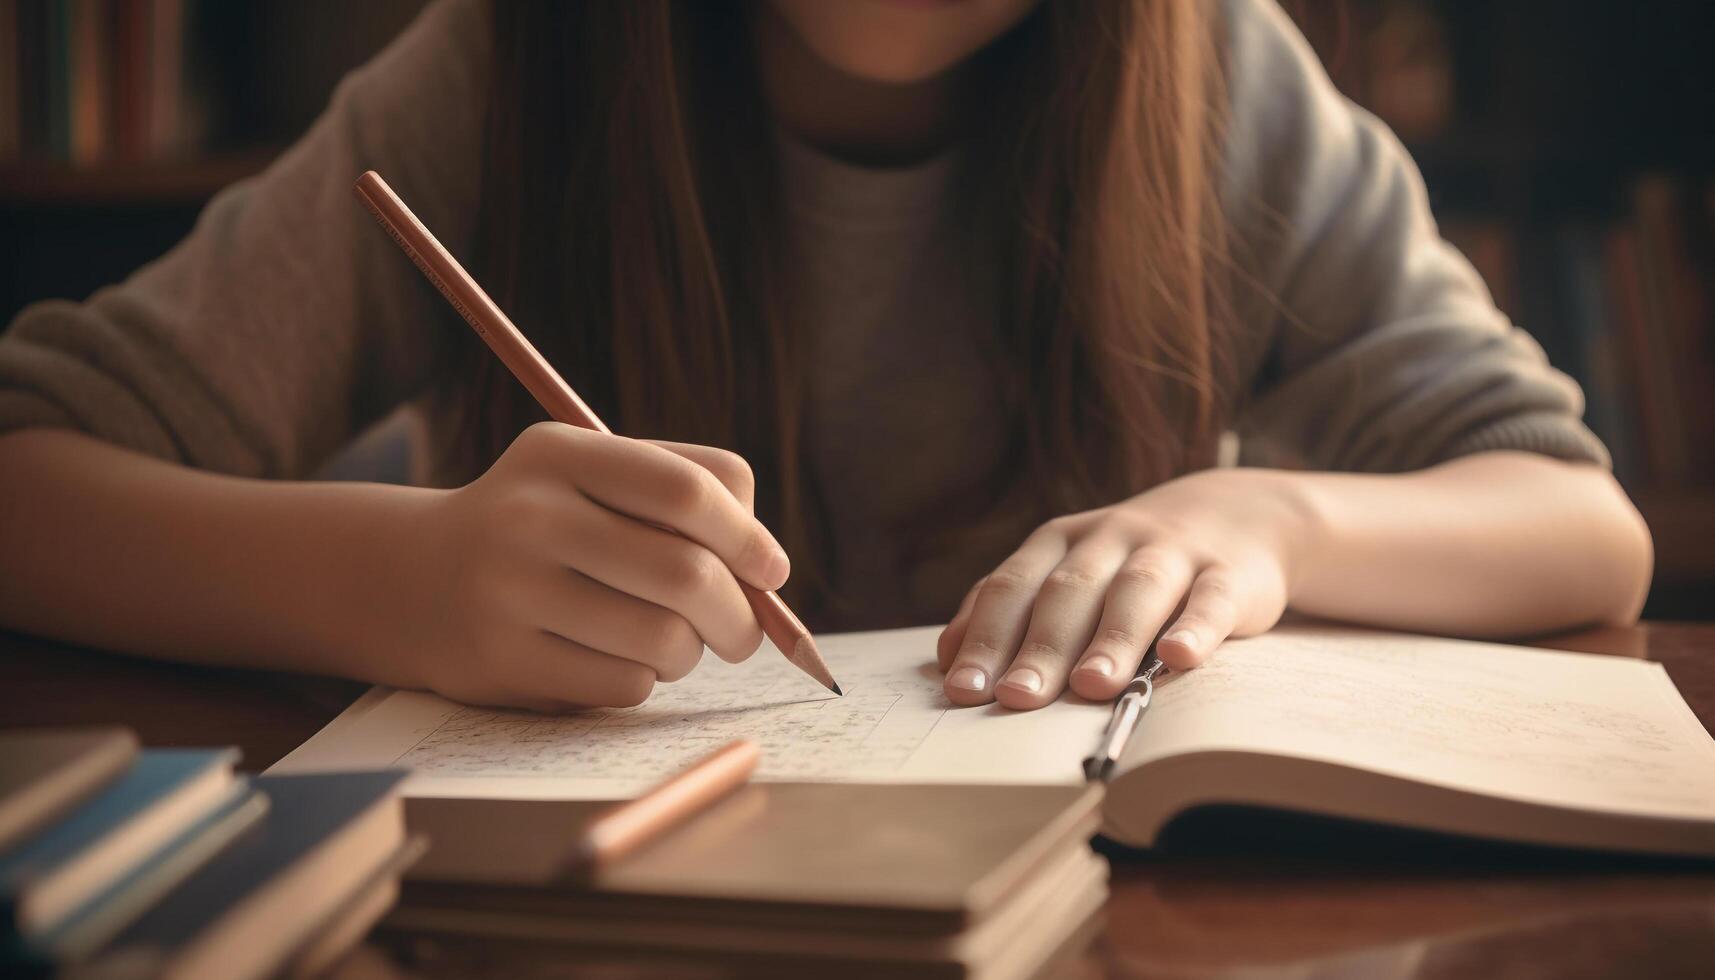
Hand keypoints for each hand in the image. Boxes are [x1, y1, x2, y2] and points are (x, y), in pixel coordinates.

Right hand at [397, 422, 787, 710]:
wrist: (413, 579)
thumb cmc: (544, 526)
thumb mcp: (592, 476)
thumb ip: (684, 493)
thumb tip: (768, 569)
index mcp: (561, 454)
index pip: (686, 490)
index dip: (747, 536)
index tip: (770, 570)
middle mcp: (529, 517)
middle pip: (687, 575)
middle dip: (739, 616)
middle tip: (744, 633)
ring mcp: (509, 591)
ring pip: (663, 640)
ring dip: (690, 652)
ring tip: (671, 642)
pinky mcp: (501, 661)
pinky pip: (623, 686)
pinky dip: (643, 681)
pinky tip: (616, 660)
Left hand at [937, 468, 1311, 708]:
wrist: (1236, 515)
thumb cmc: (1127, 562)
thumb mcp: (1065, 568)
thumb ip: (1009, 606)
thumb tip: (947, 659)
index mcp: (1060, 542)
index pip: (1013, 588)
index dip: (986, 637)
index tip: (963, 690)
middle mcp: (1110, 539)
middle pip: (1069, 592)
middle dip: (1039, 646)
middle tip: (1015, 698)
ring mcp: (1171, 552)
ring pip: (1137, 592)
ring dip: (1112, 638)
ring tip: (1091, 686)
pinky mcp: (1228, 574)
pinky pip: (1210, 600)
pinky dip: (1195, 627)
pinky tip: (1179, 657)